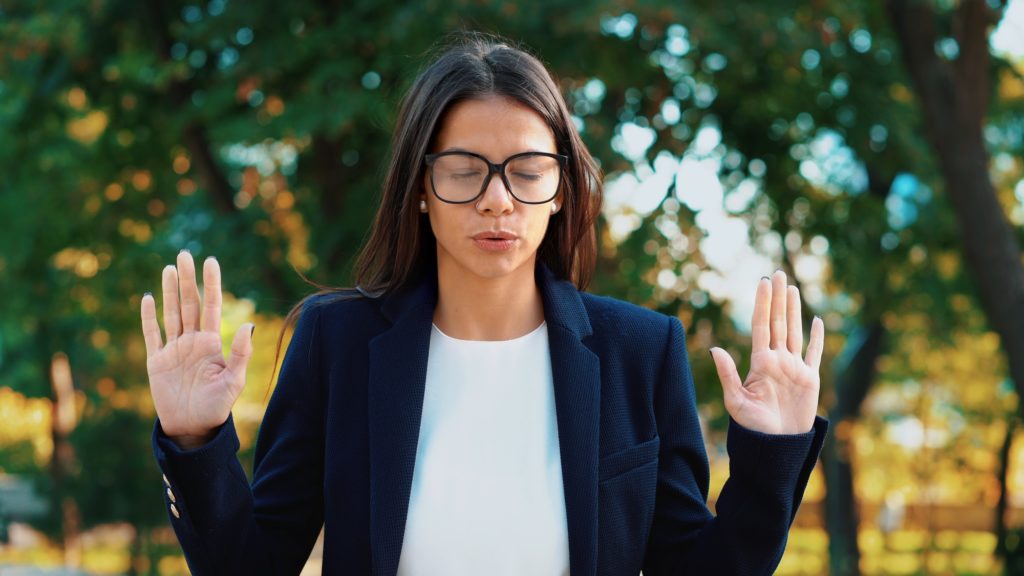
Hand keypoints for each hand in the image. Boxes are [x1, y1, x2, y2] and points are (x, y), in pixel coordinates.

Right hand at [140, 250, 253, 449]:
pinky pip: (152, 334)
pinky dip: (149, 317)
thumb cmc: (217, 407)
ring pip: (171, 313)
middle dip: (188, 279)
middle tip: (185, 253)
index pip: (211, 306)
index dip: (211, 283)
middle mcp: (192, 341)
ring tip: (170, 267)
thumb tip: (249, 325)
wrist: (192, 428)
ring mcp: (174, 349)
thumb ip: (240, 353)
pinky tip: (148, 298)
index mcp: (211, 342)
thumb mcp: (233, 380)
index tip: (211, 260)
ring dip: (170, 290)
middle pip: (189, 303)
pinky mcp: (156, 361)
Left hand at [710, 270, 823, 434]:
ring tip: (792, 288)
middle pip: (778, 322)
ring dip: (794, 310)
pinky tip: (816, 320)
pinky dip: (817, 337)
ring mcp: (794, 368)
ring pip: (794, 331)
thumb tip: (714, 349)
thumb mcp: (736, 401)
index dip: (763, 303)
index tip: (763, 282)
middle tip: (777, 273)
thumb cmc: (753, 427)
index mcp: (760, 362)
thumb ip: (727, 374)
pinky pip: (814, 353)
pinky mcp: (810, 379)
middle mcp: (777, 360)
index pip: (761, 325)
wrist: (776, 446)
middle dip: (778, 298)